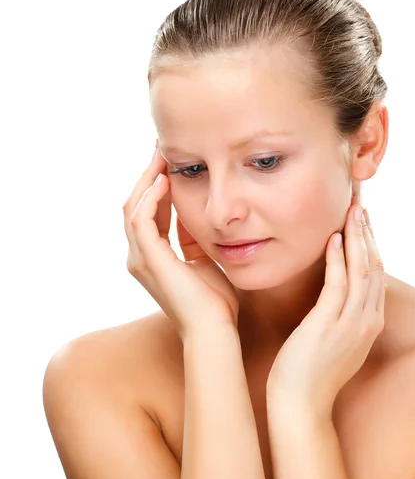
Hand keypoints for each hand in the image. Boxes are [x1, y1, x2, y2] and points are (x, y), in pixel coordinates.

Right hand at [123, 141, 239, 337]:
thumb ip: (194, 237)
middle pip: (135, 205)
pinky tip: (165, 180)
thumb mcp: (205, 258)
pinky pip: (142, 220)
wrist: (215, 329)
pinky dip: (151, 197)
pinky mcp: (149, 260)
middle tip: (161, 148)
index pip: (149, 212)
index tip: (172, 161)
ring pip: (134, 208)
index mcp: (154, 257)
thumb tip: (195, 212)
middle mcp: (141, 256)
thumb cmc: (215, 301)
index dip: (158, 185)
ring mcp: (141, 259)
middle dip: (149, 175)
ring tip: (162, 155)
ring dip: (148, 179)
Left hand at [266, 196, 385, 418]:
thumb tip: (337, 292)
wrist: (301, 405)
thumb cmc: (311, 371)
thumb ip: (343, 315)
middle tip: (361, 208)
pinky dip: (338, 258)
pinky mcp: (328, 324)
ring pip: (361, 270)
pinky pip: (337, 283)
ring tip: (353, 213)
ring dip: (358, 238)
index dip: (372, 246)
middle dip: (368, 235)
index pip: (377, 276)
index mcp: (370, 323)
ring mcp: (351, 324)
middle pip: (375, 267)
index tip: (364, 224)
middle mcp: (367, 321)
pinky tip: (333, 238)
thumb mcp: (337, 340)